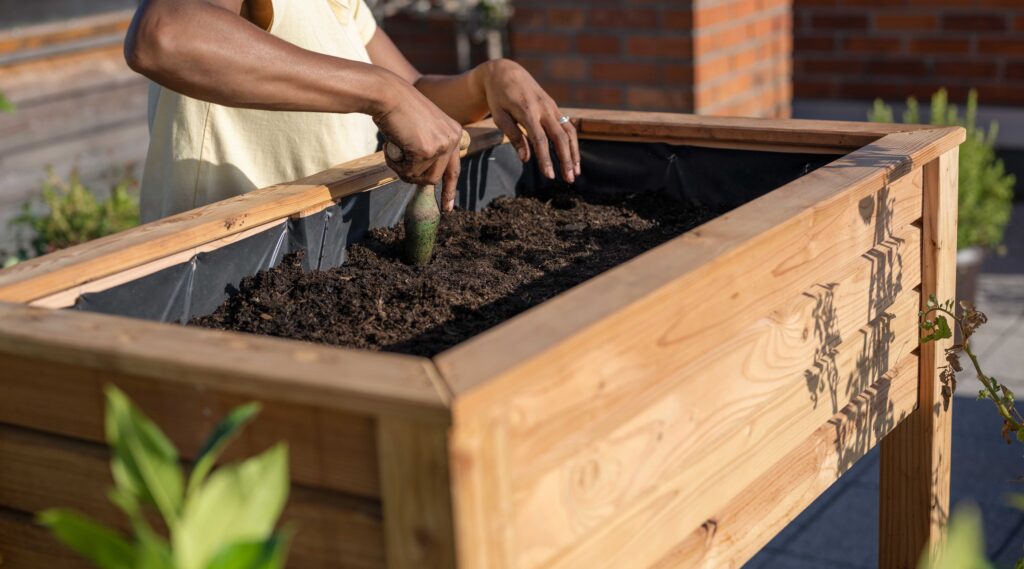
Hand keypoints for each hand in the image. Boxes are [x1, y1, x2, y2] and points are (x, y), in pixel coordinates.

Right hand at [372, 72, 464, 211]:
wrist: (388, 94)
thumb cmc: (398, 109)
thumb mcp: (422, 129)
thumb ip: (429, 149)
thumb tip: (428, 178)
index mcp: (454, 133)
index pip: (454, 169)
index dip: (449, 190)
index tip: (448, 207)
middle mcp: (452, 139)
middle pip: (435, 177)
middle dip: (414, 176)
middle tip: (398, 162)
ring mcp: (441, 146)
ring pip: (423, 178)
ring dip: (404, 170)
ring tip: (393, 150)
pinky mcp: (426, 151)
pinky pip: (409, 172)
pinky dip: (395, 164)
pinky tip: (390, 146)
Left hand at [476, 59, 579, 183]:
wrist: (506, 72)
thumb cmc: (498, 97)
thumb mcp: (499, 116)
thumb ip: (513, 137)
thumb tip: (525, 159)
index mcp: (527, 111)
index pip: (540, 139)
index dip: (546, 159)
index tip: (549, 176)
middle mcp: (544, 109)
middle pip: (560, 137)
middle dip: (566, 160)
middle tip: (570, 180)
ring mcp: (552, 107)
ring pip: (569, 132)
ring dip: (574, 153)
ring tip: (576, 172)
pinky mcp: (555, 107)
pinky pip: (568, 127)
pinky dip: (572, 143)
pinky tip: (573, 158)